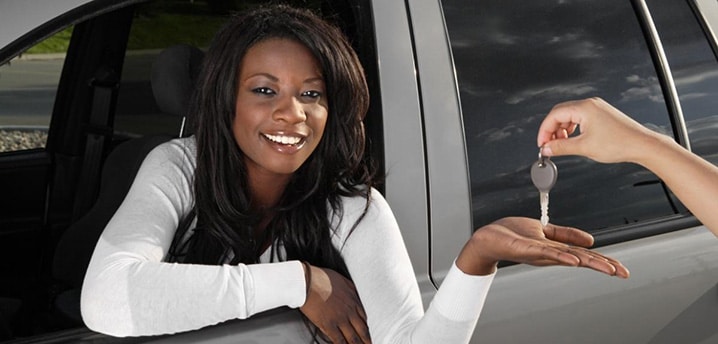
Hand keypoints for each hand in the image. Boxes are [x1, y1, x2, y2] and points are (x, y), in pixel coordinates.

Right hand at [300, 265, 370, 343]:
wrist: (308, 281)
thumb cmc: (321, 278)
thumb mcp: (343, 280)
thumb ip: (351, 289)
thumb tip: (355, 294)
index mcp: (353, 299)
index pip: (364, 317)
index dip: (366, 327)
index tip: (366, 332)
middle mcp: (349, 311)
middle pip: (362, 330)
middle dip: (367, 340)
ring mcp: (340, 319)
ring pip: (353, 338)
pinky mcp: (328, 325)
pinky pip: (339, 340)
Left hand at [456, 217, 629, 277]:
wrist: (489, 237)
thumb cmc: (512, 234)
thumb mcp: (545, 231)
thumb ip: (567, 234)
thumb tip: (591, 240)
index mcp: (557, 250)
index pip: (585, 256)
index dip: (604, 261)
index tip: (622, 270)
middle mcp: (551, 254)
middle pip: (582, 259)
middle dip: (603, 265)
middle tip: (622, 273)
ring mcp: (540, 253)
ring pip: (569, 257)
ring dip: (590, 263)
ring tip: (608, 268)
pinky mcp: (528, 248)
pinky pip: (547, 252)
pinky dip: (561, 256)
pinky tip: (574, 260)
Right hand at [536, 97, 661, 164]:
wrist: (641, 145)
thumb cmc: (620, 143)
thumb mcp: (584, 147)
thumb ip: (561, 147)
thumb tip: (547, 148)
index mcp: (584, 108)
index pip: (554, 115)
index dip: (545, 130)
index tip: (542, 143)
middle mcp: (590, 105)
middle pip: (560, 114)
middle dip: (552, 130)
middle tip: (548, 145)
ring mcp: (597, 109)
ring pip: (570, 116)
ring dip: (562, 130)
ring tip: (561, 144)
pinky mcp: (601, 115)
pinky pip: (580, 119)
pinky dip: (572, 129)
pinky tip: (573, 140)